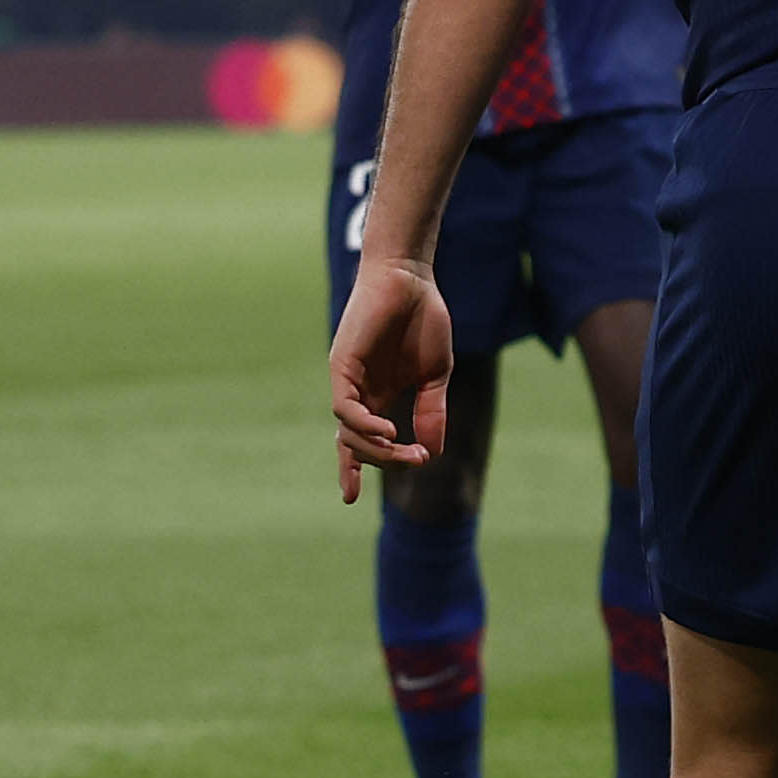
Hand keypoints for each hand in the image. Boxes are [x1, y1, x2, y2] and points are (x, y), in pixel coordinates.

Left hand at [329, 258, 451, 500]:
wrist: (411, 278)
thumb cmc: (423, 319)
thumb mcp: (435, 375)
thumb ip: (431, 412)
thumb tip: (432, 452)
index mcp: (377, 395)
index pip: (358, 441)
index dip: (351, 469)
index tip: (349, 500)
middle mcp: (357, 392)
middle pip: (354, 444)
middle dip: (383, 461)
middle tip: (415, 462)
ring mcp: (347, 379)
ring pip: (348, 431)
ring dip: (374, 448)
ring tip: (403, 450)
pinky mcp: (342, 364)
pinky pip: (345, 407)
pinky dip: (363, 425)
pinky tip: (388, 431)